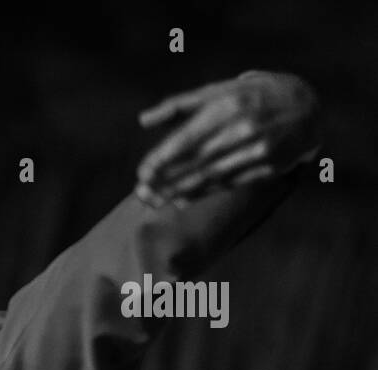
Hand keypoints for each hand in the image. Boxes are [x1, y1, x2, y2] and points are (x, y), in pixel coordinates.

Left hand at [135, 71, 319, 205]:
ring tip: (155, 201)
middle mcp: (243, 129)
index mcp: (228, 106)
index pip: (188, 138)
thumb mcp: (219, 91)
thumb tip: (142, 121)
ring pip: (211, 176)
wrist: (306, 107)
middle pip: (196, 161)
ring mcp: (258, 150)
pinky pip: (229, 184)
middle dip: (166, 180)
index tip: (142, 172)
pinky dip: (203, 193)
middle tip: (141, 193)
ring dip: (179, 191)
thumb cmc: (252, 96)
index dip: (162, 158)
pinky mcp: (269, 167)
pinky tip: (180, 200)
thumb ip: (179, 106)